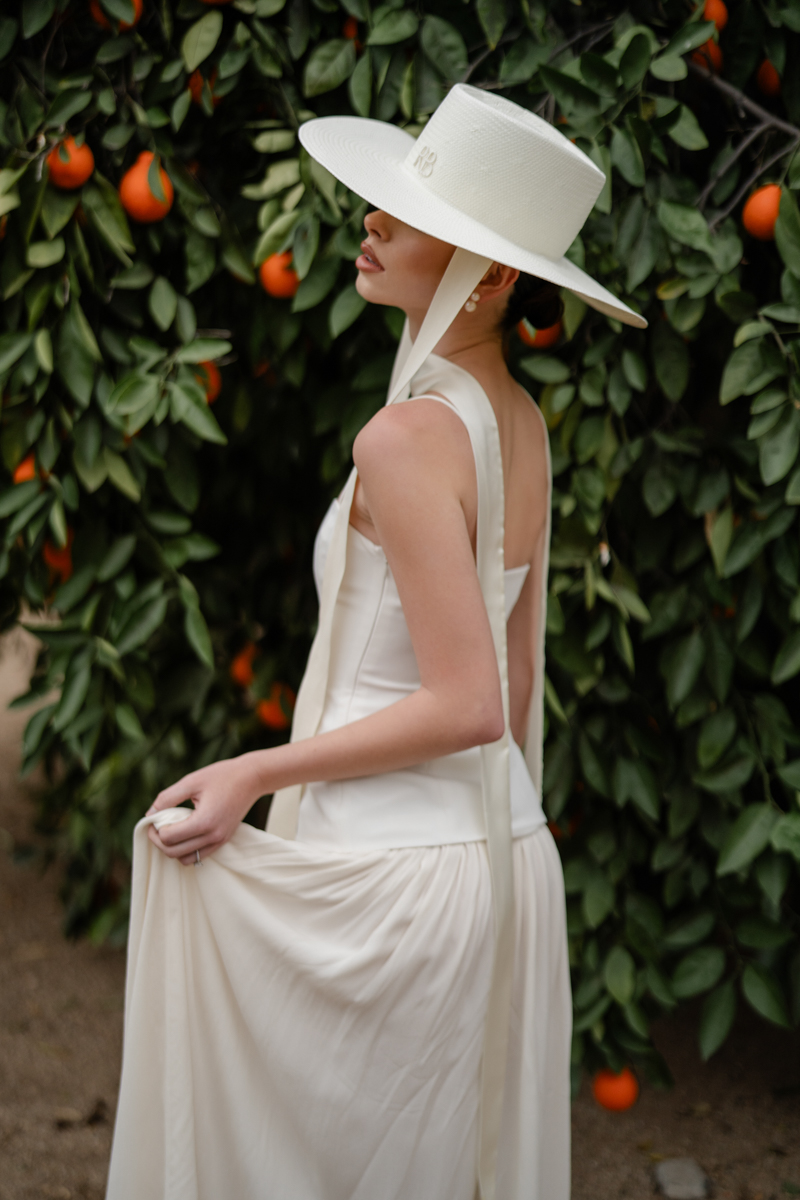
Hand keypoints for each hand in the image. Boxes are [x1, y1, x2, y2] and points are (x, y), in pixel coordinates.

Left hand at [146, 752, 265, 865]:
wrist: (252, 778)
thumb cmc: (221, 776)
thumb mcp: (191, 781)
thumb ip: (167, 798)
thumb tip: (149, 814)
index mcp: (204, 821)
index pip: (169, 838)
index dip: (154, 829)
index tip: (153, 818)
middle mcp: (213, 836)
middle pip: (173, 852)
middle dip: (159, 841)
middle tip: (156, 825)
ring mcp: (220, 841)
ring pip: (185, 859)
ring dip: (172, 848)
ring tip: (170, 830)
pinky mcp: (223, 841)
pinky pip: (198, 856)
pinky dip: (186, 850)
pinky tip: (183, 833)